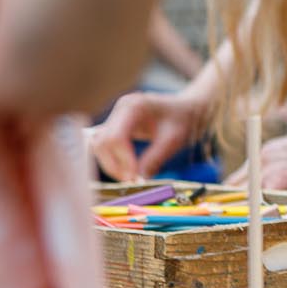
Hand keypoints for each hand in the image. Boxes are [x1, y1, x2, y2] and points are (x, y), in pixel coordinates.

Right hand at [87, 86, 207, 180]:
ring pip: (99, 145)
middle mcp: (120, 109)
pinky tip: (127, 169)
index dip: (122, 160)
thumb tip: (137, 180)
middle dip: (114, 165)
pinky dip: (112, 159)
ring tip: (130, 176)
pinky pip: (105, 145)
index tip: (134, 176)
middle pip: (102, 142)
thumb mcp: (173, 141)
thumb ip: (154, 160)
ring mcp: (116, 116)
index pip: (116, 137)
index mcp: (134, 107)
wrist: (187, 109)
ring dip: (111, 164)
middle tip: (131, 181)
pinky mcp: (116, 125)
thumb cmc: (183, 120)